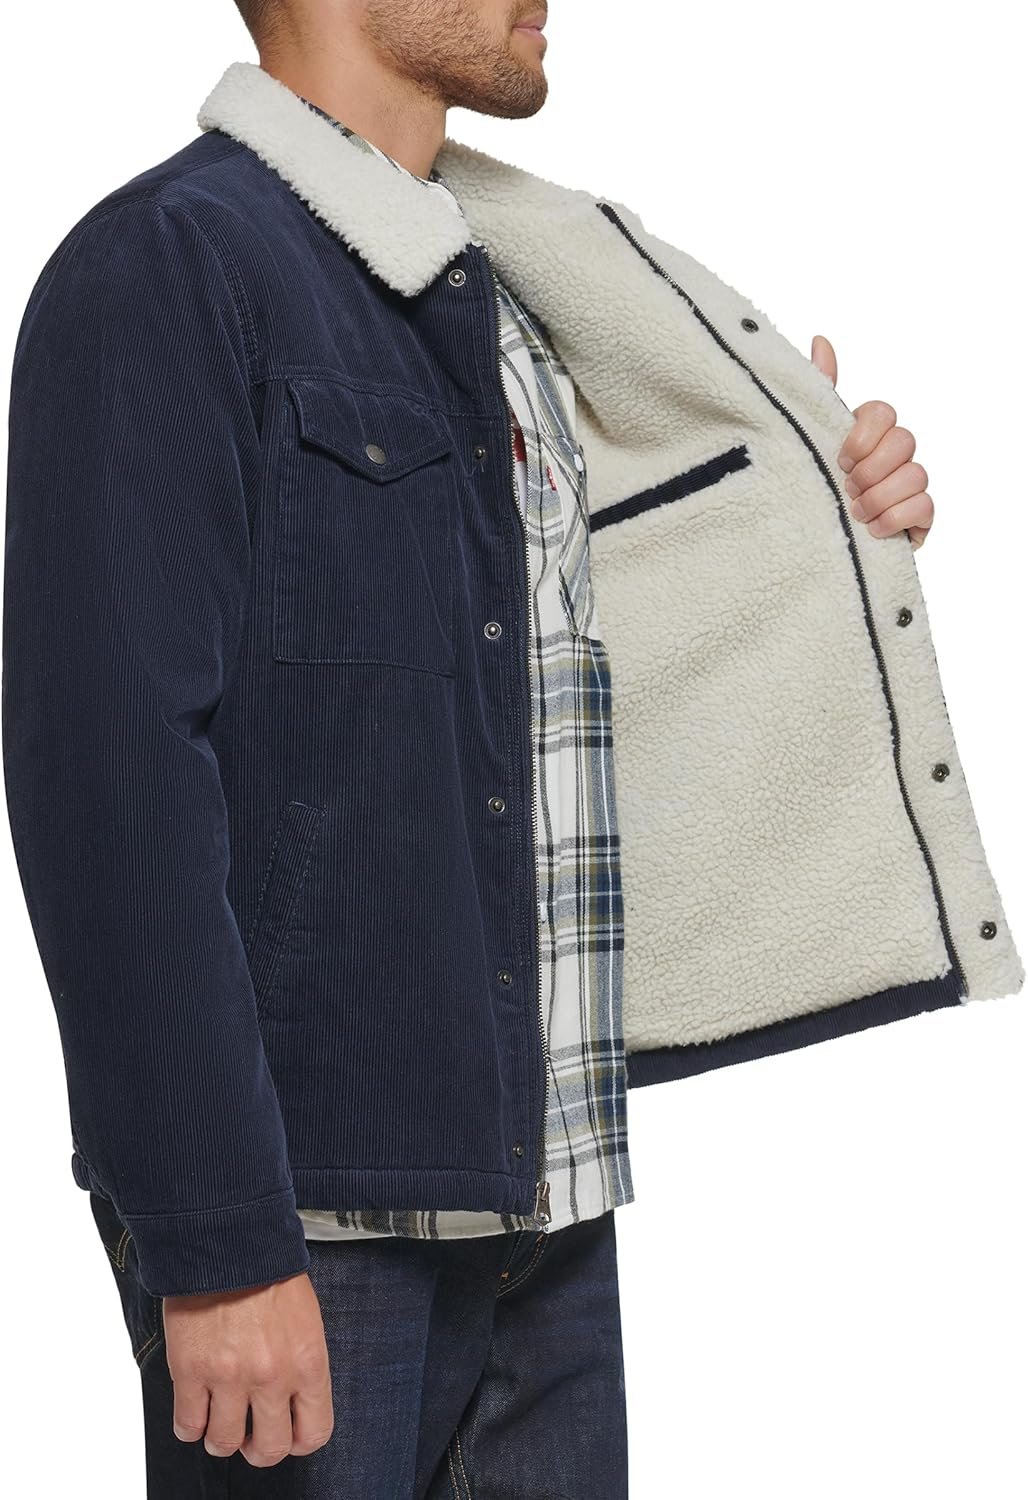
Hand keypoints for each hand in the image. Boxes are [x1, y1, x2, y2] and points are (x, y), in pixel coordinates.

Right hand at [164, 1271, 333, 1467]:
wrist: (229, 1240)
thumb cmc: (270, 1273)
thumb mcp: (306, 1318)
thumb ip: (302, 1364)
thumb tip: (294, 1403)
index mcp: (308, 1361)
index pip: (314, 1432)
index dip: (298, 1440)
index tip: (287, 1434)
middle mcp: (272, 1376)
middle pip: (270, 1449)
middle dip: (259, 1449)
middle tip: (249, 1435)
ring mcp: (229, 1377)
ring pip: (223, 1444)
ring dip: (220, 1438)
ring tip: (218, 1419)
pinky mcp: (190, 1371)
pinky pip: (187, 1426)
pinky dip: (189, 1425)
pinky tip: (194, 1407)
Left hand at [810, 334, 933, 549]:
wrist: (810, 546)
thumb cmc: (813, 489)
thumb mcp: (809, 439)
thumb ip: (818, 392)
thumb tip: (820, 341)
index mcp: (867, 434)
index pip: (883, 411)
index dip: (864, 434)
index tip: (840, 458)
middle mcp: (893, 456)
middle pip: (905, 440)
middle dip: (872, 468)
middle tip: (847, 487)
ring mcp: (909, 487)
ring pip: (916, 475)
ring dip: (879, 496)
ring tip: (854, 512)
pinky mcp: (918, 519)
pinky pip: (925, 507)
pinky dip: (895, 518)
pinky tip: (872, 529)